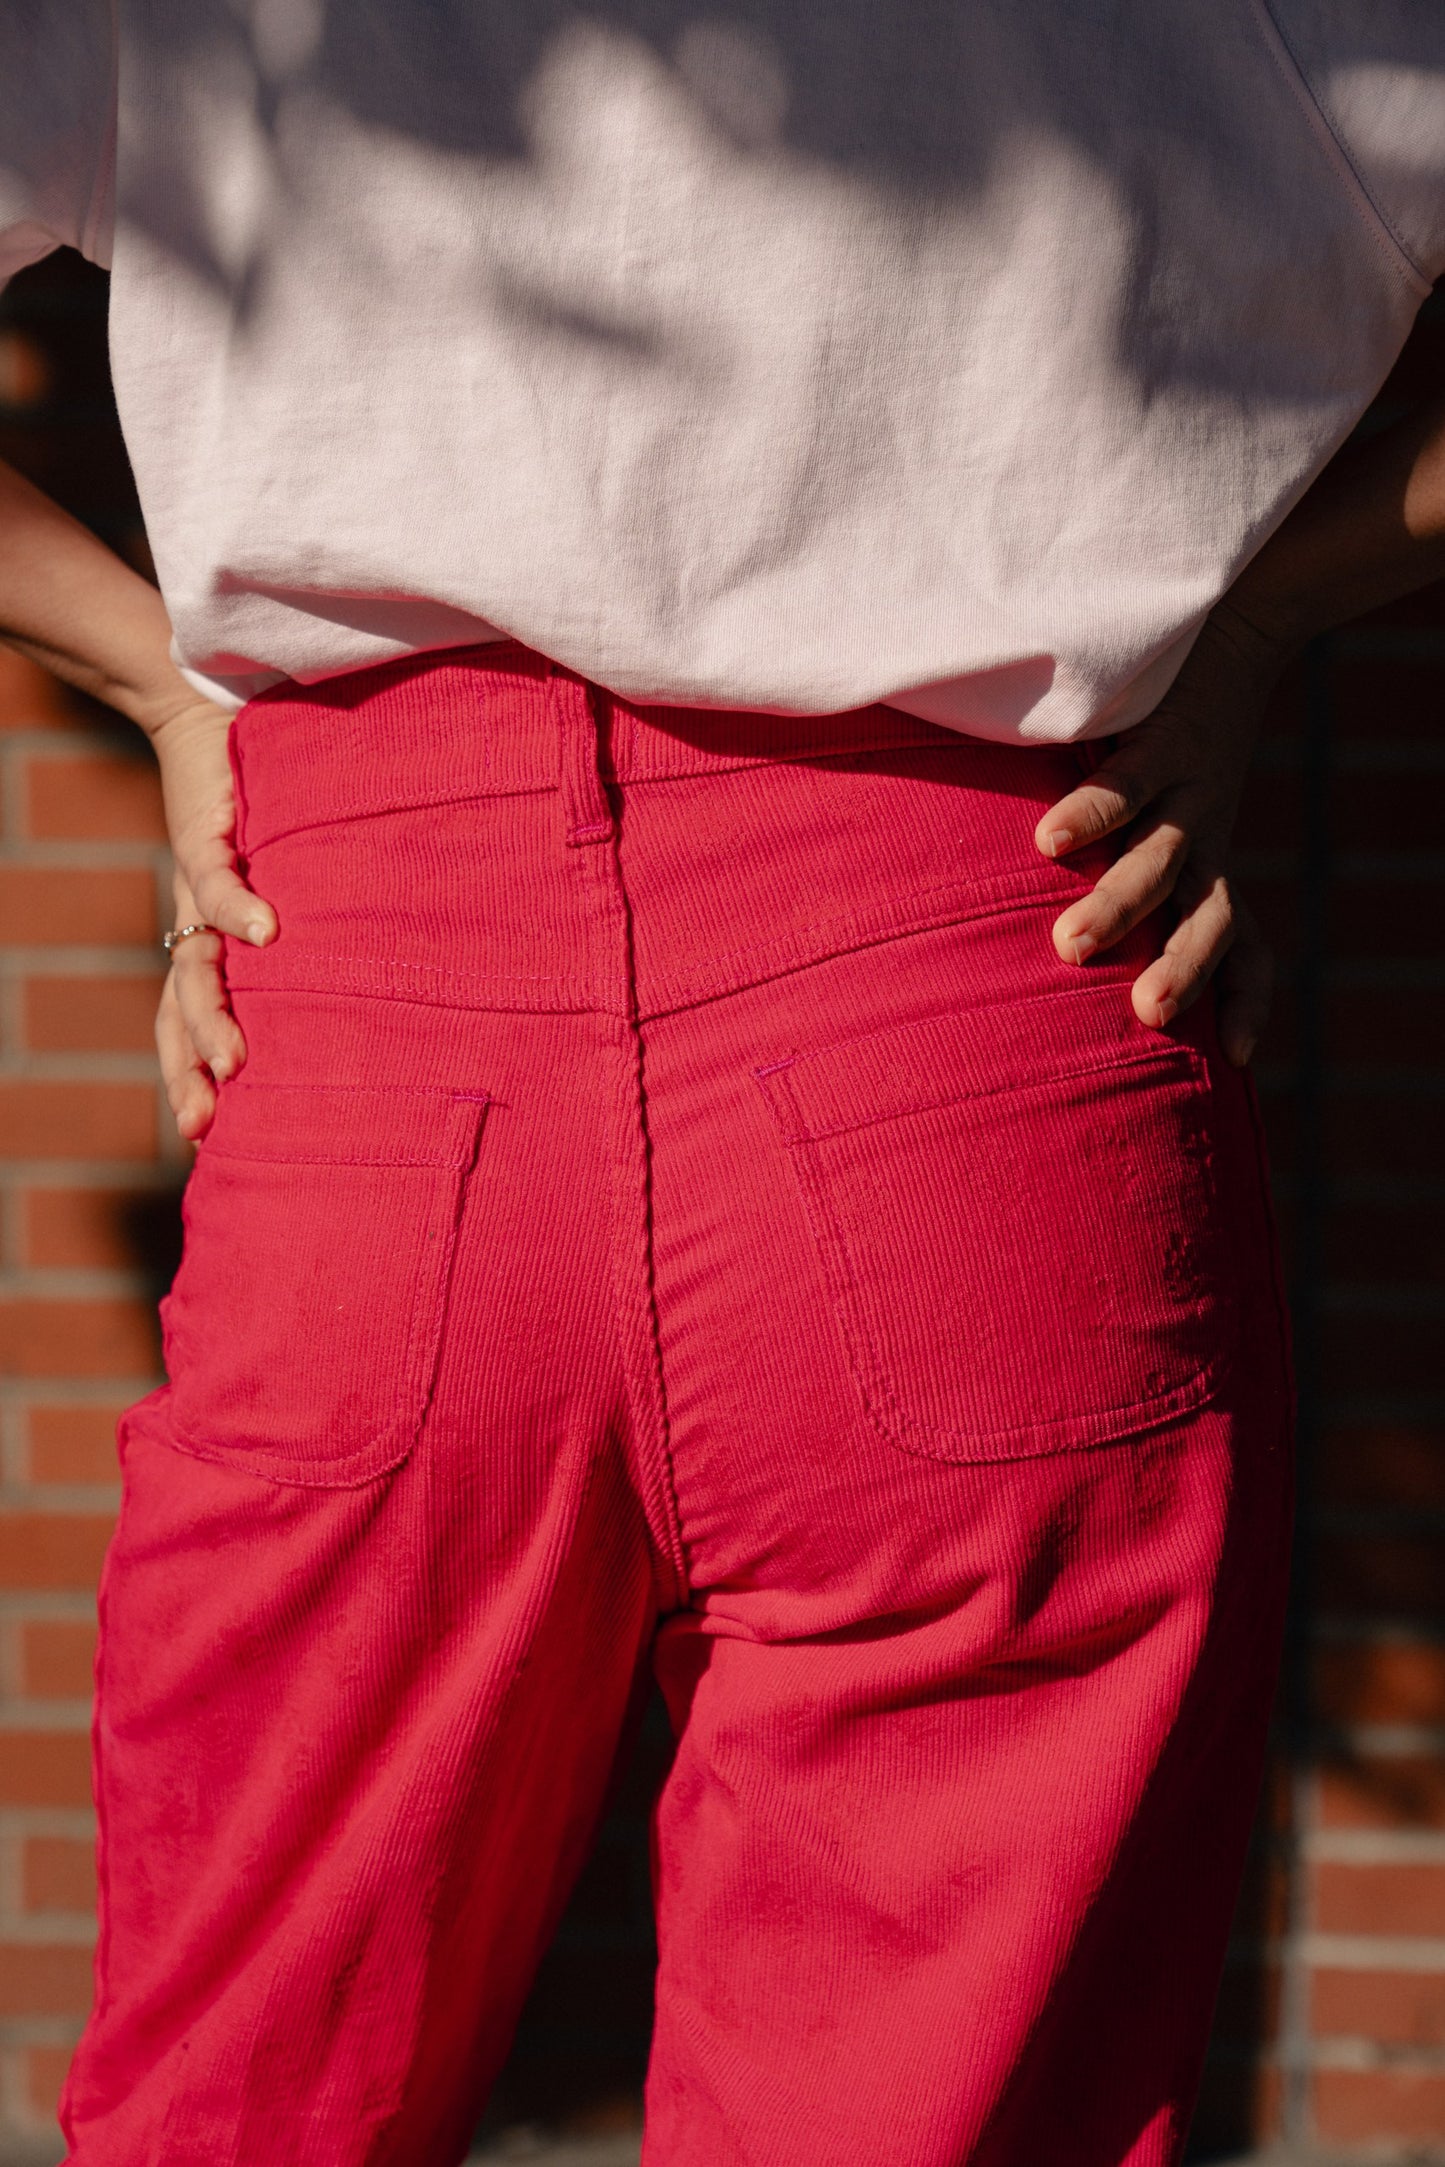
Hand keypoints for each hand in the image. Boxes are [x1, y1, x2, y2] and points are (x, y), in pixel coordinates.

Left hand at [146, 695, 275, 1139]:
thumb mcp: (288, 879)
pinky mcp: (206, 831)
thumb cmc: (261, 802)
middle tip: (210, 1118)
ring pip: (193, 963)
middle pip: (180, 1006)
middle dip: (191, 1063)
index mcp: (206, 938)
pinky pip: (216, 879)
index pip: (184, 1016)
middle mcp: (194, 920)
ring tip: (236, 1061)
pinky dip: (238, 909)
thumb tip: (388, 981)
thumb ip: (314, 930)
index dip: (186, 1070)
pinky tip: (268, 935)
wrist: (205, 712)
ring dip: (211, 1014)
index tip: (203, 1132)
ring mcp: (196, 883)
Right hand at [1033, 601, 1285, 1067]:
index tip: (1242, 1060)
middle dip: (1182, 968)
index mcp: (1211, 860)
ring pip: (1164, 860)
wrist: (1237, 616)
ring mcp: (1189, 788)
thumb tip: (1052, 942)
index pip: (1248, 945)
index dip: (1250, 1000)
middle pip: (1213, 918)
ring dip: (1120, 905)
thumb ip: (1125, 866)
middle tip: (1146, 1015)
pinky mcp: (1166, 737)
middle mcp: (1206, 834)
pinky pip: (1129, 784)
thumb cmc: (1172, 727)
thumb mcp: (1164, 810)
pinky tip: (1048, 843)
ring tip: (1070, 946)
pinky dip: (1093, 813)